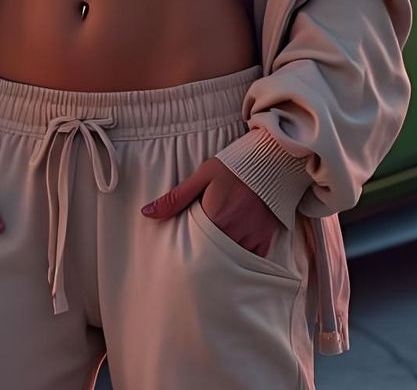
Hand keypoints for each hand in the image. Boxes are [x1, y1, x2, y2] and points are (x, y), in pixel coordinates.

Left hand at [140, 156, 283, 257]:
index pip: (194, 243)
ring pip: (231, 257)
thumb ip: (175, 198)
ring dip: (221, 256)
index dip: (186, 247)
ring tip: (212, 254)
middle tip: (194, 256)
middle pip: (212, 254)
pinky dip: (242, 257)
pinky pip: (252, 257)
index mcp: (215, 216)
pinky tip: (232, 253)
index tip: (180, 247)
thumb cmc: (232, 166)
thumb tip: (146, 213)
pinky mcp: (265, 237)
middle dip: (203, 255)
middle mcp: (233, 230)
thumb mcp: (202, 176)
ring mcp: (251, 236)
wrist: (270, 159)